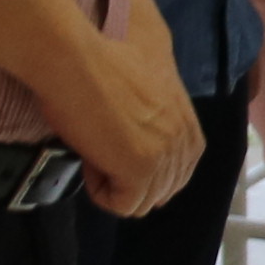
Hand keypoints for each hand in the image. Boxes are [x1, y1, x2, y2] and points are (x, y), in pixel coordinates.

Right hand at [53, 31, 202, 216]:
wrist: (76, 57)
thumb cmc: (99, 61)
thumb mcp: (145, 84)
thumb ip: (158, 114)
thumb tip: (140, 134)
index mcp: (188, 123)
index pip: (177, 172)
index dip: (143, 168)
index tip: (116, 143)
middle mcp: (184, 141)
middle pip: (160, 190)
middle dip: (129, 179)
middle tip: (102, 146)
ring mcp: (164, 156)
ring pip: (141, 202)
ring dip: (113, 183)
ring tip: (95, 149)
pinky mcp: (140, 169)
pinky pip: (123, 206)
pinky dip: (101, 192)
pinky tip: (89, 161)